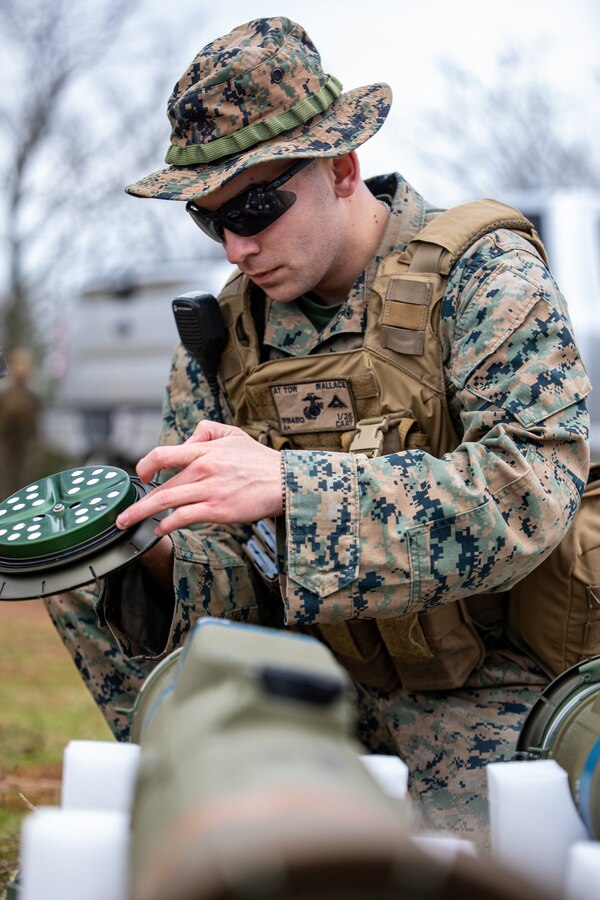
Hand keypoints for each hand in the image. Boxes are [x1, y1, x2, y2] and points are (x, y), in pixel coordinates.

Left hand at [116, 421, 282, 536]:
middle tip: (123, 513)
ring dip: (143, 513)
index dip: (145, 465)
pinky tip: (159, 530)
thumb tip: (187, 440)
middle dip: (139, 500)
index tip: (142, 475)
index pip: (163, 454)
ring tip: (128, 523)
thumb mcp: (234, 434)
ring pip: (166, 501)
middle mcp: (203, 469)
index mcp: (204, 450)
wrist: (283, 482)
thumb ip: (207, 431)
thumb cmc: (259, 461)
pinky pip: (183, 517)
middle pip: (162, 484)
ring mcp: (209, 490)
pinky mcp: (217, 509)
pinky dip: (166, 524)